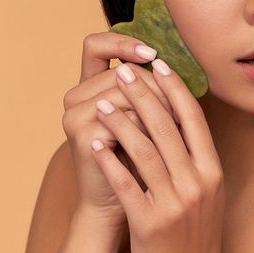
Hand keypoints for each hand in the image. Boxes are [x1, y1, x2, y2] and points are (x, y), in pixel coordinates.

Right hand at [62, 32, 179, 230]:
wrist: (121, 208)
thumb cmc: (139, 166)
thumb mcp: (146, 124)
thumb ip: (150, 95)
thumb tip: (172, 66)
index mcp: (87, 88)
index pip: (95, 45)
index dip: (123, 43)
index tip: (155, 56)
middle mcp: (75, 98)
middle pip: (123, 71)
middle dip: (157, 88)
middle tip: (179, 109)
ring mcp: (75, 116)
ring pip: (127, 93)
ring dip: (158, 110)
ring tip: (174, 133)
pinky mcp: (83, 135)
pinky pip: (127, 119)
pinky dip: (149, 130)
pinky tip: (162, 147)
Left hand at [88, 57, 225, 252]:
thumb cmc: (194, 235)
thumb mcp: (207, 193)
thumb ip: (197, 157)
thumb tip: (184, 114)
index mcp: (212, 171)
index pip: (193, 119)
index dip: (174, 88)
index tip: (158, 63)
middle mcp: (197, 184)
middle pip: (167, 127)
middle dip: (143, 93)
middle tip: (125, 71)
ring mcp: (174, 204)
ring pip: (144, 150)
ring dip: (120, 121)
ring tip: (102, 102)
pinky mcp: (150, 223)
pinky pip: (125, 183)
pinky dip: (108, 159)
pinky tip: (93, 142)